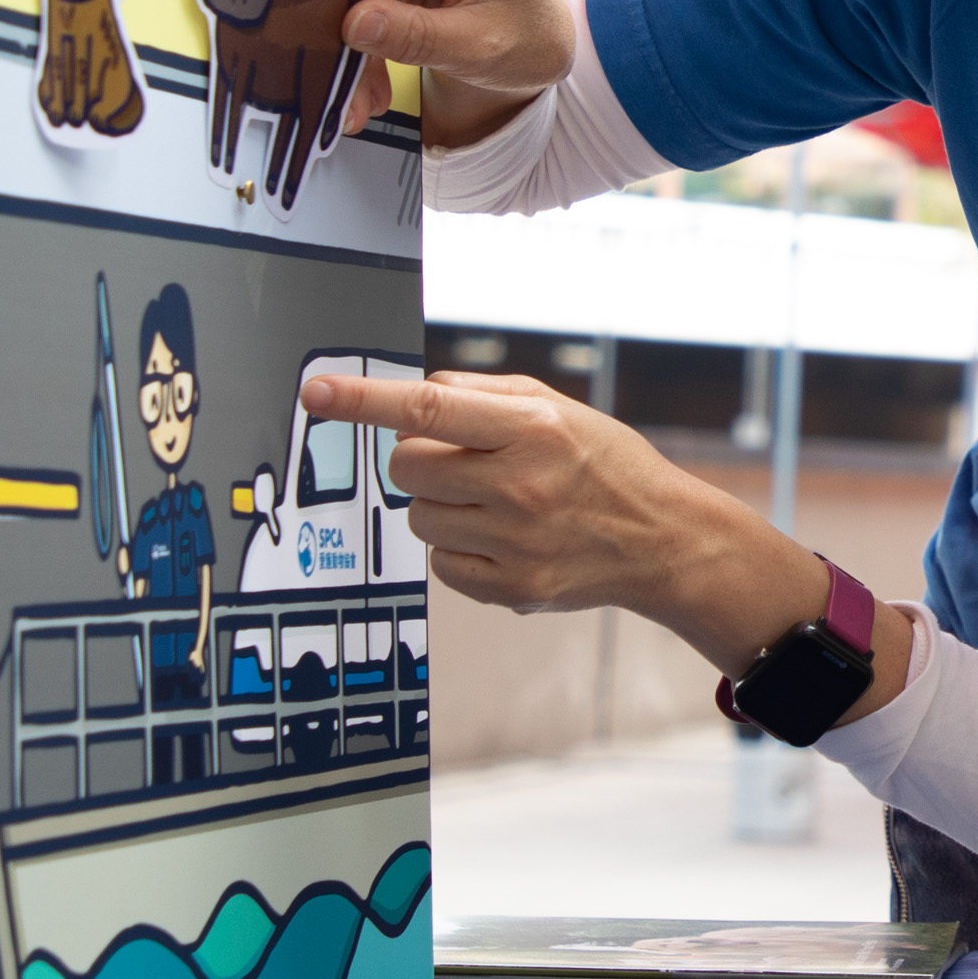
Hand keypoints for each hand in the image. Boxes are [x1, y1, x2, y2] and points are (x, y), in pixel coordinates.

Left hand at [309, 371, 916, 702]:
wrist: (661, 539)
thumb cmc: (604, 464)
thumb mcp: (558, 408)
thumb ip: (483, 394)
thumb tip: (410, 396)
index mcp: (534, 428)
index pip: (429, 407)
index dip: (364, 399)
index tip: (316, 391)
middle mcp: (523, 485)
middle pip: (409, 467)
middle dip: (422, 459)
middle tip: (465, 461)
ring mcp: (515, 541)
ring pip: (420, 518)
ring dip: (442, 506)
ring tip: (495, 503)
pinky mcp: (510, 587)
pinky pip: (439, 564)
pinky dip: (458, 548)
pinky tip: (500, 538)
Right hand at [310, 0, 575, 150]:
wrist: (536, 53)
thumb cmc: (527, 37)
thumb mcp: (480, 46)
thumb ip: (419, 35)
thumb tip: (353, 24)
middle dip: (343, 6)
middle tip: (331, 64)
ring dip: (347, 42)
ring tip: (361, 99)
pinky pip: (356, 6)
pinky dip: (358, 51)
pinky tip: (368, 92)